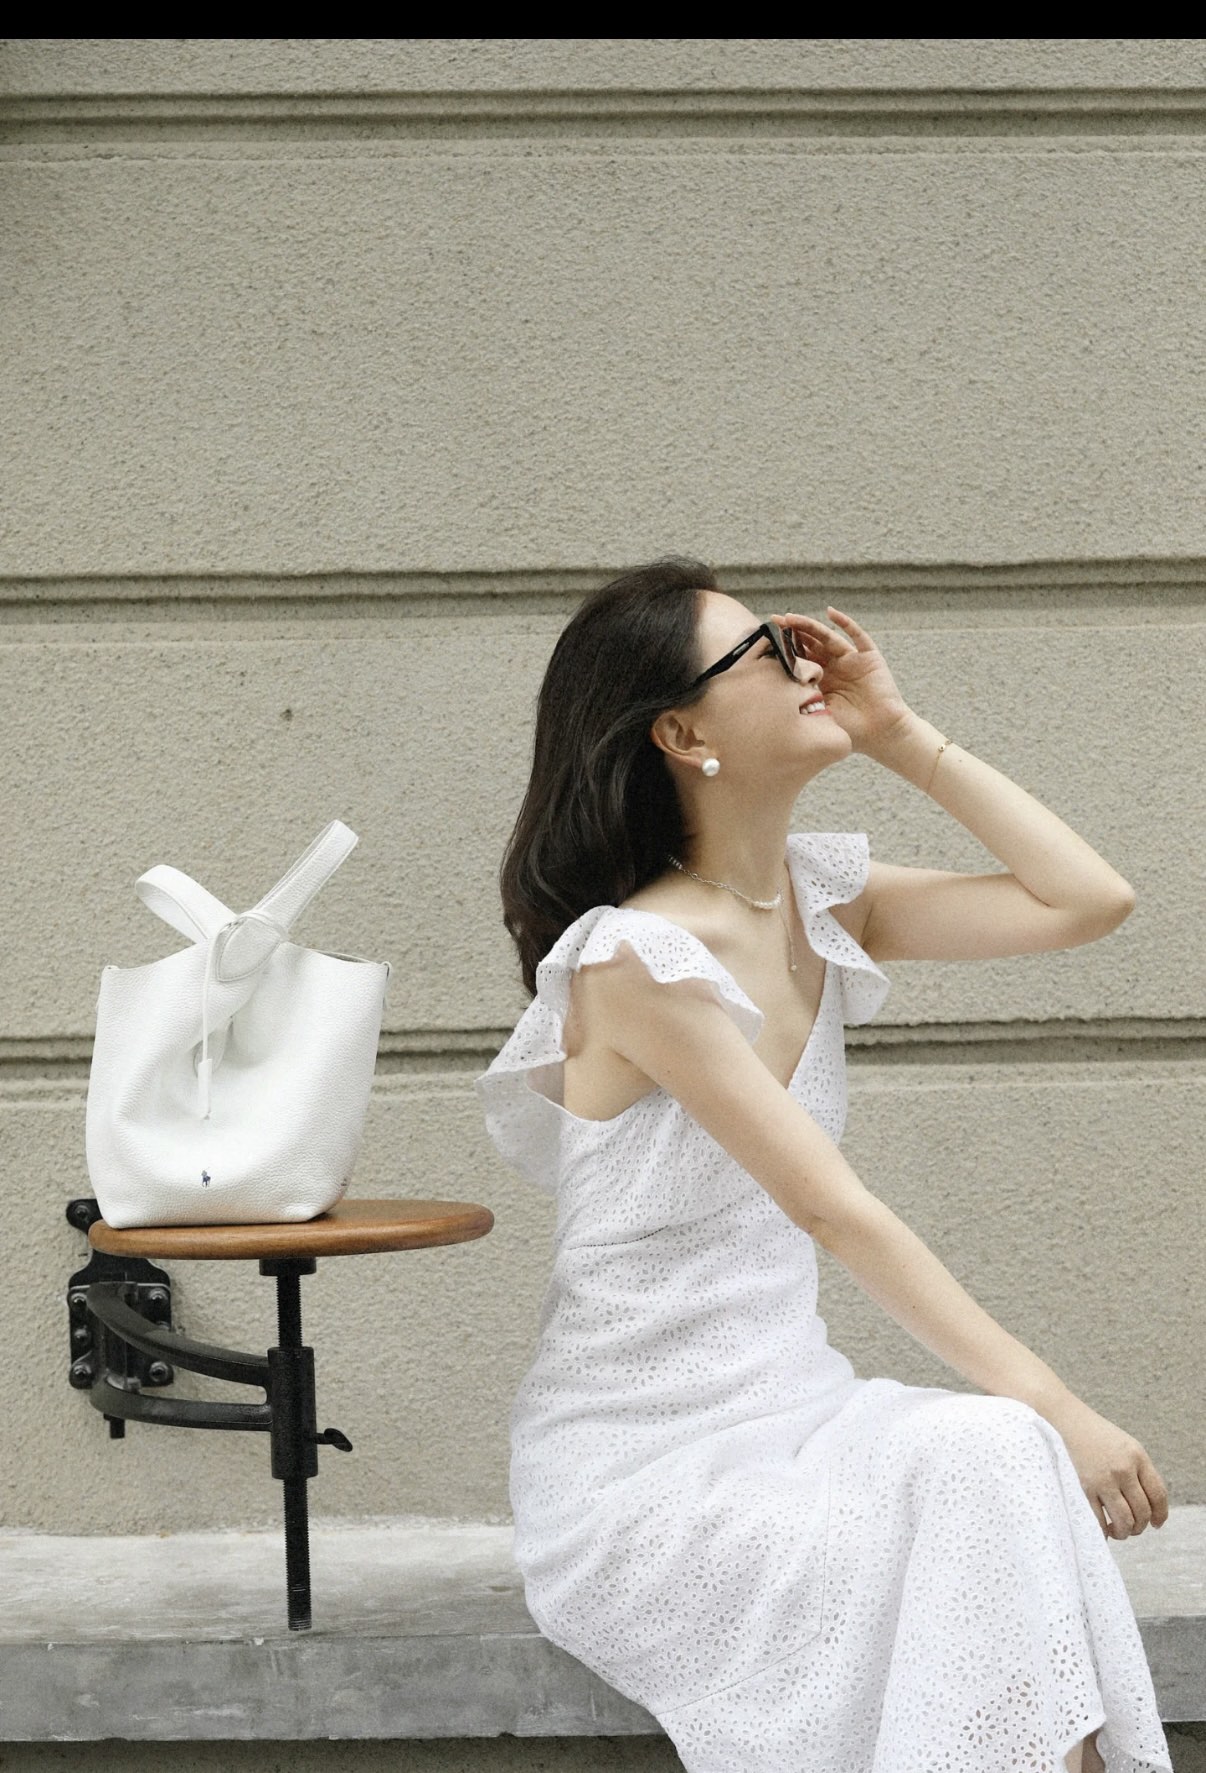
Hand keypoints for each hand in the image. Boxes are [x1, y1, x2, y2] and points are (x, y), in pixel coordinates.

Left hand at [771, 606, 911, 753]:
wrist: (881, 734)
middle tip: (773, 621)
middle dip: (791, 632)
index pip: (799, 658)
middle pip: (810, 643)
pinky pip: (857, 636)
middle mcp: (834, 666)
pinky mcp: (868, 657)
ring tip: (790, 617)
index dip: (785, 649)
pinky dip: (845, 623)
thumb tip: (771, 693)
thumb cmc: (850, 729)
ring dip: (808, 626)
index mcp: (821, 680)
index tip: (766, 640)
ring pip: (827, 637)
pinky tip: (830, 612)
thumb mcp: (819, 713)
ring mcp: (851, 660)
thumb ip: (802, 700)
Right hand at [1041, 1393, 1169, 1538]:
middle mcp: (1123, 1469)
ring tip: (1117, 1531)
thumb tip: (1149, 1508)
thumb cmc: (1093, 1434)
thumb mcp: (1124, 1444)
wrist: (1062, 1419)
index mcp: (1137, 1456)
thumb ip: (1138, 1471)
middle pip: (1142, 1512)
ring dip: (1124, 1533)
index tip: (1155, 1524)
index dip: (1160, 1515)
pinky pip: (1099, 1520)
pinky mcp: (1083, 1487)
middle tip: (1132, 1528)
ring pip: (1124, 1521)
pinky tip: (1101, 1528)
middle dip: (1139, 1527)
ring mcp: (1103, 1479)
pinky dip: (1103, 1531)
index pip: (1158, 1494)